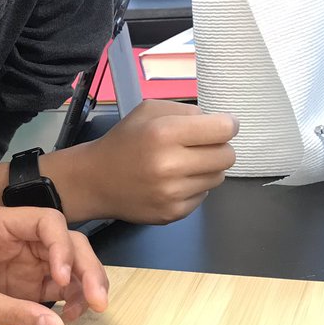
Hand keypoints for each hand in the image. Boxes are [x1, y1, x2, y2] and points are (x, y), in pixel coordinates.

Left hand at [0, 206, 109, 324]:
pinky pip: (64, 288)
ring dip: (87, 285)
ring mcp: (28, 262)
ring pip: (72, 265)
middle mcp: (20, 239)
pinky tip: (70, 317)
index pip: (47, 222)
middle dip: (87, 268)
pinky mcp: (31, 285)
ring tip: (86, 312)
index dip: (62, 247)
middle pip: (68, 242)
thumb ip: (12, 313)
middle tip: (99, 301)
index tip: (63, 280)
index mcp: (0, 225)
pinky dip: (74, 301)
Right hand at [83, 101, 237, 223]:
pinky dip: (194, 187)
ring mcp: (172, 194)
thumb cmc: (124, 141)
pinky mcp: (173, 213)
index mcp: (164, 133)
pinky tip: (174, 182)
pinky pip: (203, 196)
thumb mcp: (149, 110)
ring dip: (207, 168)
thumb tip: (221, 124)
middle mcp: (170, 165)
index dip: (227, 125)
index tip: (221, 126)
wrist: (95, 181)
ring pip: (218, 177)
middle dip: (219, 148)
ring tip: (184, 164)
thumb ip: (186, 111)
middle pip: (227, 156)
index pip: (223, 130)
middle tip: (202, 146)